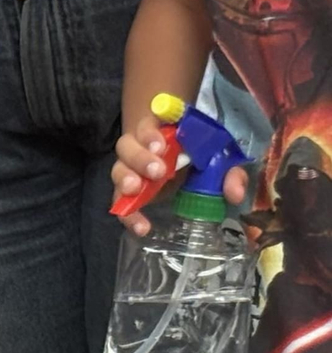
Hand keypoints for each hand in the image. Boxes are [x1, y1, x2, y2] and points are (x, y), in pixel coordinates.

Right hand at [113, 113, 248, 235]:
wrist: (186, 170)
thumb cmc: (201, 158)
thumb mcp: (220, 160)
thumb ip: (229, 171)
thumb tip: (234, 193)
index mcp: (161, 132)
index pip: (149, 126)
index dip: (151, 135)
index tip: (162, 146)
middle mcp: (140, 148)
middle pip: (127, 146)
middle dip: (140, 158)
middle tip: (158, 171)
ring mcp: (131, 170)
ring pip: (118, 170)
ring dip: (126, 179)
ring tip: (135, 189)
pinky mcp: (128, 194)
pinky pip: (119, 203)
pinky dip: (128, 215)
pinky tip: (142, 226)